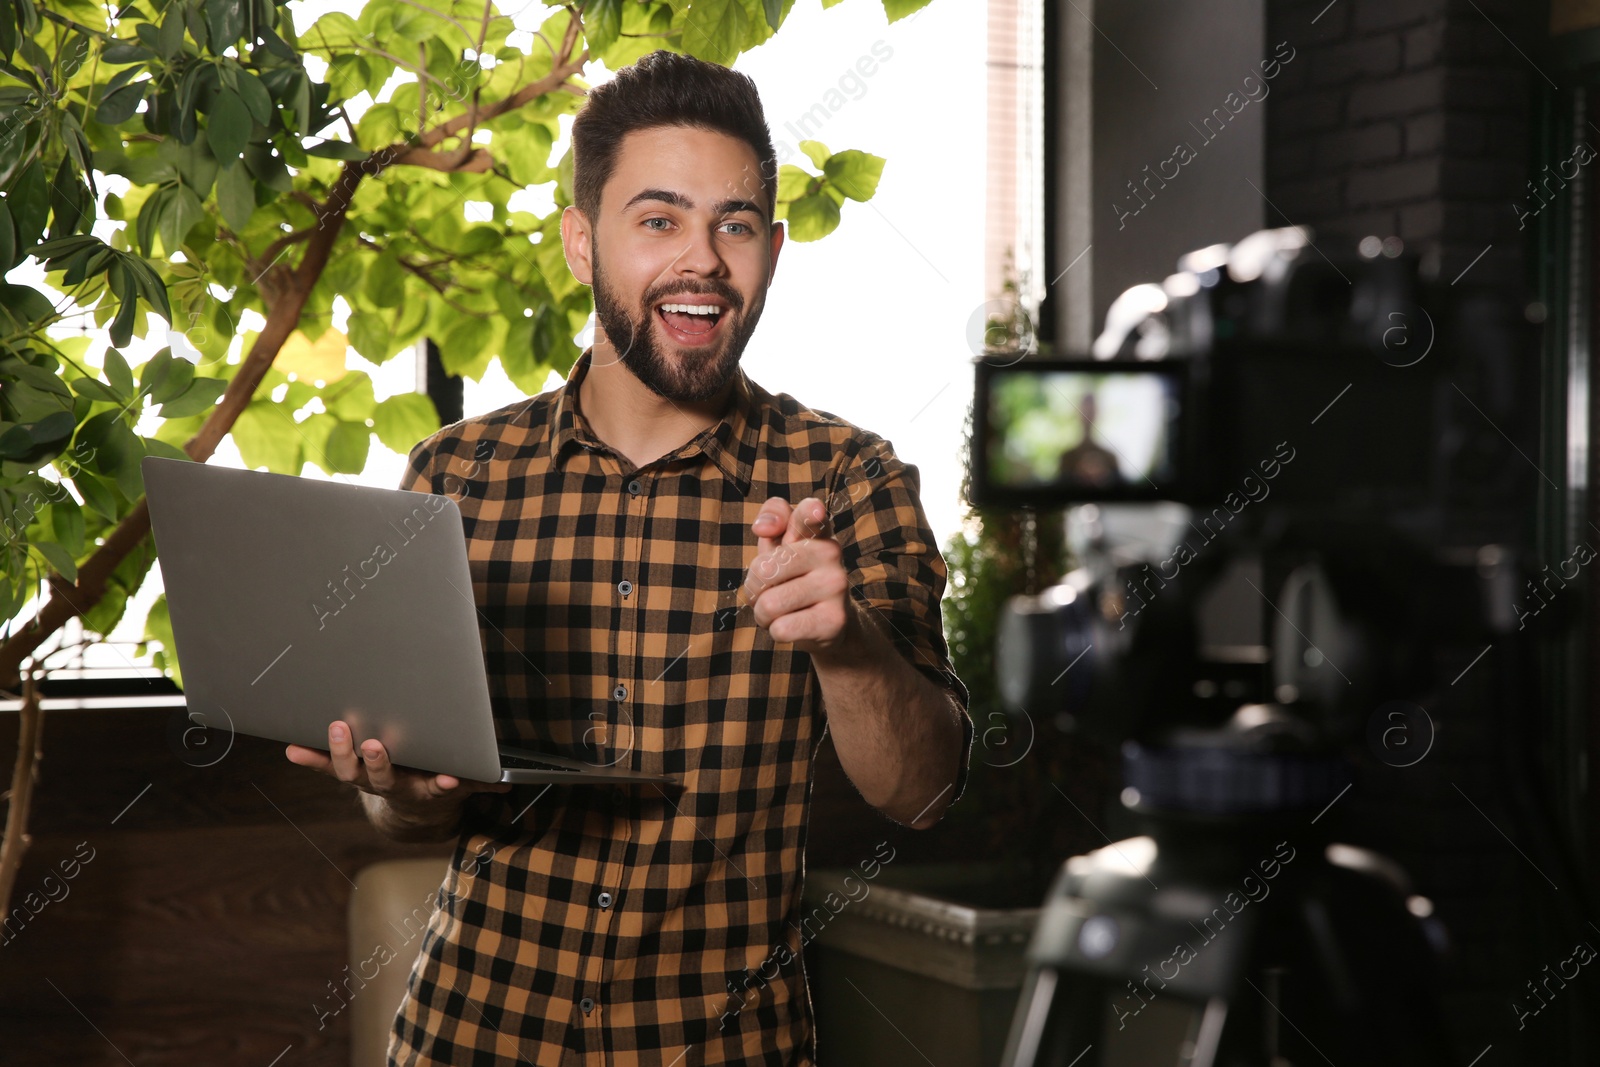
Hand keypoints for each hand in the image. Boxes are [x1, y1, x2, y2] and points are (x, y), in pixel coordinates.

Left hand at [285, 720, 510, 821]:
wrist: (411, 812)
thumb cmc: (436, 782)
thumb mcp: (459, 783)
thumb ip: (476, 781)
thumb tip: (506, 784)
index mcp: (424, 789)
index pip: (435, 788)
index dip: (442, 785)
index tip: (448, 780)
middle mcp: (394, 787)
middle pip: (384, 779)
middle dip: (380, 762)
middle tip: (376, 745)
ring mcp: (368, 782)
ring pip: (353, 773)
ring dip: (343, 753)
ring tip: (338, 729)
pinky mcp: (348, 774)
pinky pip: (326, 768)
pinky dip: (309, 758)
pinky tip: (292, 748)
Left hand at [745, 496, 860, 655]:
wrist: (828, 623)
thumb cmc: (794, 577)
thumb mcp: (780, 545)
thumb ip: (772, 520)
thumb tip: (763, 528)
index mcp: (816, 531)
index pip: (808, 514)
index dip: (808, 511)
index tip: (813, 512)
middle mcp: (831, 553)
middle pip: (764, 570)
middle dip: (755, 588)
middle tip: (772, 590)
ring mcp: (837, 586)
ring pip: (769, 605)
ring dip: (764, 614)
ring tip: (783, 610)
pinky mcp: (834, 620)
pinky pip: (781, 629)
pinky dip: (776, 631)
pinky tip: (795, 624)